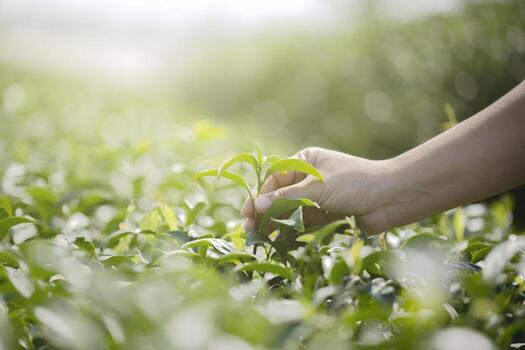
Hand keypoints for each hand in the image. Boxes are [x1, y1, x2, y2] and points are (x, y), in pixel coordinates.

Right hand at [241, 147, 392, 234]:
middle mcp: (307, 179)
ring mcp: (315, 198)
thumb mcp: (317, 187)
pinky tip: (276, 241)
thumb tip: (255, 207)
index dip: (259, 195)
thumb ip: (286, 198)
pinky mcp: (323, 217)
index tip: (247, 211)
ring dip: (273, 224)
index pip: (275, 178)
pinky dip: (288, 232)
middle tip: (248, 228)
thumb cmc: (354, 183)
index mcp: (305, 162)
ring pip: (288, 212)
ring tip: (258, 237)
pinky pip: (300, 224)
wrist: (390, 198)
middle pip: (278, 196)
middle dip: (263, 212)